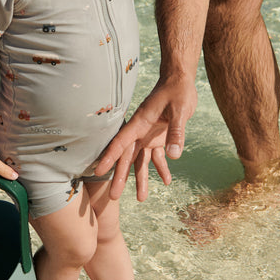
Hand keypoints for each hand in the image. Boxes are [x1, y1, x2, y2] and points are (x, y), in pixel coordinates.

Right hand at [95, 73, 196, 200]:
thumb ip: (177, 132)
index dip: (109, 157)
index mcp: (140, 123)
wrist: (181, 81)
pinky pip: (158, 156)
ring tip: (141, 199)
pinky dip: (161, 168)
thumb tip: (175, 156)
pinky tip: (167, 181)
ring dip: (142, 178)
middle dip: (121, 176)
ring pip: (141, 160)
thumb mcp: (180, 110)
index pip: (121, 142)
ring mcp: (149, 135)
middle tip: (114, 197)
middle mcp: (141, 131)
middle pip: (128, 157)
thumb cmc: (177, 91)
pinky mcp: (159, 137)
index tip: (98, 171)